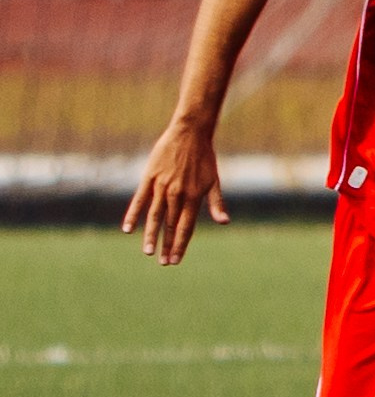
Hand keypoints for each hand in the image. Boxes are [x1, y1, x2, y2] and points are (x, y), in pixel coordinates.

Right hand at [123, 118, 228, 264]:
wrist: (190, 133)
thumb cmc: (205, 159)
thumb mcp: (214, 181)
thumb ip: (217, 203)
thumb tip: (224, 222)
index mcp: (194, 197)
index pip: (186, 227)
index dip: (180, 245)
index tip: (175, 260)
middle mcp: (177, 194)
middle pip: (171, 225)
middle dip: (167, 245)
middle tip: (164, 263)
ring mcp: (162, 186)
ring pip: (155, 216)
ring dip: (151, 235)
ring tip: (148, 252)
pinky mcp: (149, 178)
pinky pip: (139, 200)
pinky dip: (133, 214)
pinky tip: (128, 229)